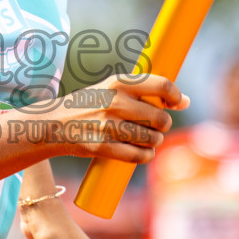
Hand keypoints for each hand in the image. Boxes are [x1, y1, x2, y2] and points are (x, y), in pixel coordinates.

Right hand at [25, 74, 188, 164]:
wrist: (53, 124)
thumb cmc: (89, 105)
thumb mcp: (111, 89)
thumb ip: (144, 92)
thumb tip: (185, 100)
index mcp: (118, 82)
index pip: (162, 86)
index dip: (176, 96)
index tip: (177, 103)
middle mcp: (115, 102)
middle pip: (161, 118)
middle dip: (162, 125)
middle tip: (155, 125)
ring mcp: (108, 126)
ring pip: (152, 139)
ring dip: (154, 142)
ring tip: (147, 139)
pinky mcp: (103, 147)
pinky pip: (139, 156)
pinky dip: (145, 156)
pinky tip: (142, 152)